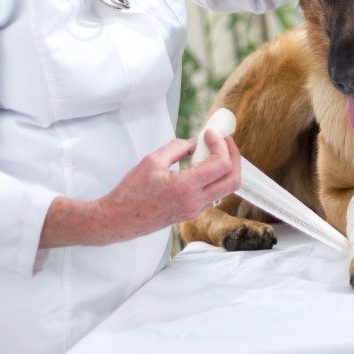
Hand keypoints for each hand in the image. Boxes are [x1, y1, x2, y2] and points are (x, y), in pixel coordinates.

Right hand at [40, 131, 240, 247]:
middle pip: (234, 180)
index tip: (210, 133)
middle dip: (234, 156)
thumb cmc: (130, 193)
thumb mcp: (152, 161)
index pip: (221, 164)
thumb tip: (195, 143)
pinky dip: (214, 177)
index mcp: (186, 188)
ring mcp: (195, 210)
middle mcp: (195, 202)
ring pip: (226, 188)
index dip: (221, 144)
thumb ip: (177, 148)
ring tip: (212, 151)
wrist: (118, 220)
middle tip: (224, 141)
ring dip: (225, 167)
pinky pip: (213, 194)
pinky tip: (201, 166)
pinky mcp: (191, 213)